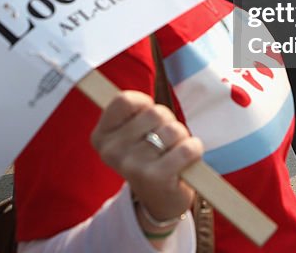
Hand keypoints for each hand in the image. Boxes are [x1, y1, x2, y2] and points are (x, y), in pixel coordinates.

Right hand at [91, 90, 199, 225]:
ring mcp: (132, 166)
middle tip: (164, 141)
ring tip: (174, 152)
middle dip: (168, 121)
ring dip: (182, 137)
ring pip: (172, 130)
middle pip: (154, 113)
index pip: (123, 101)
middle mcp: (112, 152)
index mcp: (101, 137)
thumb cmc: (149, 157)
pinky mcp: (156, 178)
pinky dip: (194, 150)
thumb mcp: (131, 134)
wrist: (159, 203)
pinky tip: (188, 160)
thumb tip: (147, 92)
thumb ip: (133, 112)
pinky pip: (186, 149)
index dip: (144, 103)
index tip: (148, 116)